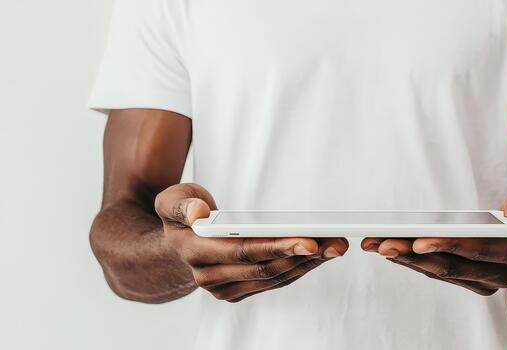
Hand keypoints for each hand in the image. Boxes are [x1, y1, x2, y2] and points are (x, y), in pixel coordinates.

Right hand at [155, 183, 348, 301]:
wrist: (174, 245)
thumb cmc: (181, 215)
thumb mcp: (171, 200)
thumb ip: (182, 204)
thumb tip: (198, 213)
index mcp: (195, 252)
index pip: (243, 252)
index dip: (277, 247)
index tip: (309, 241)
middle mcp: (210, 277)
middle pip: (265, 268)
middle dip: (304, 256)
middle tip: (335, 242)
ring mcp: (225, 287)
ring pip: (274, 277)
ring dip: (308, 264)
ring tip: (335, 247)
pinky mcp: (240, 290)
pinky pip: (274, 281)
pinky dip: (300, 268)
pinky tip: (320, 255)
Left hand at [361, 177, 506, 295]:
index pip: (476, 249)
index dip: (447, 245)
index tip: (419, 240)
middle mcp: (501, 274)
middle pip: (449, 265)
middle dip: (412, 254)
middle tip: (382, 242)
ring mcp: (483, 281)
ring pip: (437, 271)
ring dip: (404, 258)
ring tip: (376, 244)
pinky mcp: (467, 282)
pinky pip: (435, 272)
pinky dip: (410, 260)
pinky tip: (389, 247)